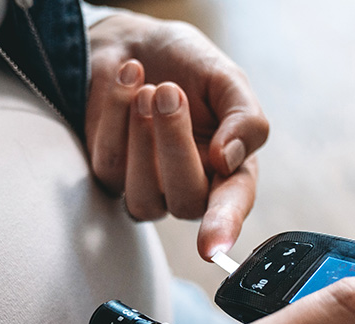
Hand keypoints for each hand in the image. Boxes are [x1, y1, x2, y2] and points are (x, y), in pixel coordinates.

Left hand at [85, 13, 269, 259]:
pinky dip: (115, 114)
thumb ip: (245, 119)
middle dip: (174, 144)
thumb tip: (229, 160)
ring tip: (148, 88)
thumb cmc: (189, 66)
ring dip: (142, 137)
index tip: (211, 248)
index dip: (224, 227)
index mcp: (231, 171)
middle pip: (185, 201)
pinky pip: (110, 165)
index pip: (232, 206)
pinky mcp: (111, 176)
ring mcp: (149, 188)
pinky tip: (127, 79)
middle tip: (169, 91)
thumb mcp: (227, 80)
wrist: (134, 43)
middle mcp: (192, 188)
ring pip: (143, 197)